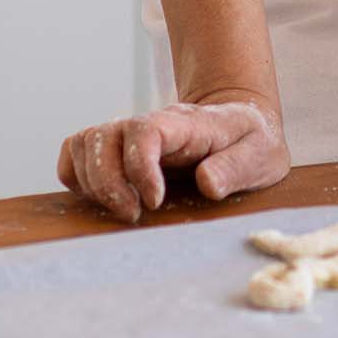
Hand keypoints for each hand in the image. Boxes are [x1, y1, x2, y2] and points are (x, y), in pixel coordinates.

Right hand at [56, 89, 290, 221]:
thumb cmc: (251, 141)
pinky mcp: (118, 150)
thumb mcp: (261, 153)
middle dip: (109, 184)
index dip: (139, 166)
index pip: (146, 129)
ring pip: (84, 143)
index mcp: (185, 124)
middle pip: (104, 136)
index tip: (155, 201)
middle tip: (135, 215)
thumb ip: (236, 167)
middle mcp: (150, 124)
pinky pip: (76, 152)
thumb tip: (206, 182)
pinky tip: (101, 200)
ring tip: (122, 210)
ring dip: (91, 182)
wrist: (242, 122)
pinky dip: (76, 176)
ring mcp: (130, 135)